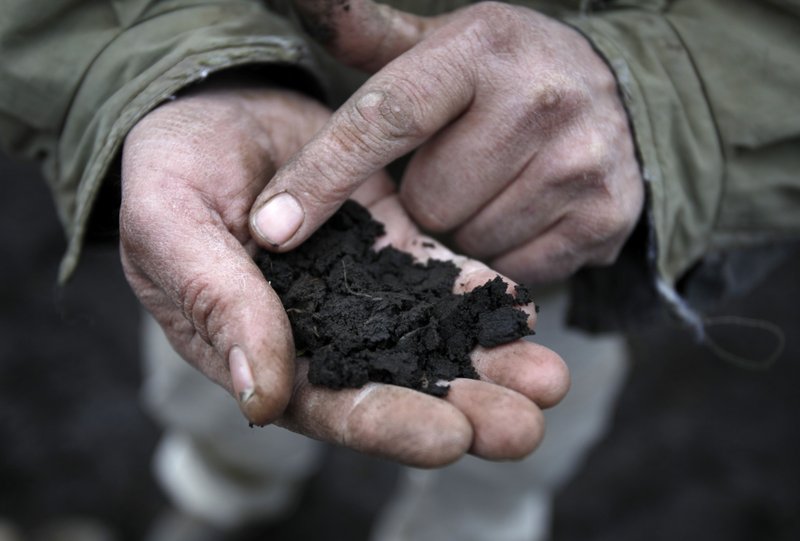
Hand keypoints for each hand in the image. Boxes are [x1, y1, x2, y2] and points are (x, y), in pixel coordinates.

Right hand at [120, 83, 567, 465]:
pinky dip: (480, 295)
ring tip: (549, 380)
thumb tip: (262, 399)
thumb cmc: (173, 172)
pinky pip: (439, 277)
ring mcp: (362, 291)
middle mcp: (320, 333)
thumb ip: (217, 305)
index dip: (387, 425)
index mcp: (257, 348)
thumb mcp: (173, 229)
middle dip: (462, 409)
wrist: (214, 109)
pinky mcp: (392, 247)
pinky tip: (522, 309)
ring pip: (429, 338)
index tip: (449, 436)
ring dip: (488, 362)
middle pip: (395, 384)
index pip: (326, 404)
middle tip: (524, 427)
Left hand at [251, 0, 643, 283]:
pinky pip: (517, 269)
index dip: (322, 177)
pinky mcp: (604, 217)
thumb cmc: (507, 74)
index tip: (271, 228)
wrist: (622, 99)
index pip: (384, 119)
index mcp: (481, 49)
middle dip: (425, 199)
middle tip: (456, 170)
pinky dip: (507, 252)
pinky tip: (524, 212)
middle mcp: (539, 99)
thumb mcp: (445, 42)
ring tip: (494, 187)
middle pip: (427, 200)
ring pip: (471, 240)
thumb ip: (369, 34)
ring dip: (466, 227)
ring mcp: (580, 161)